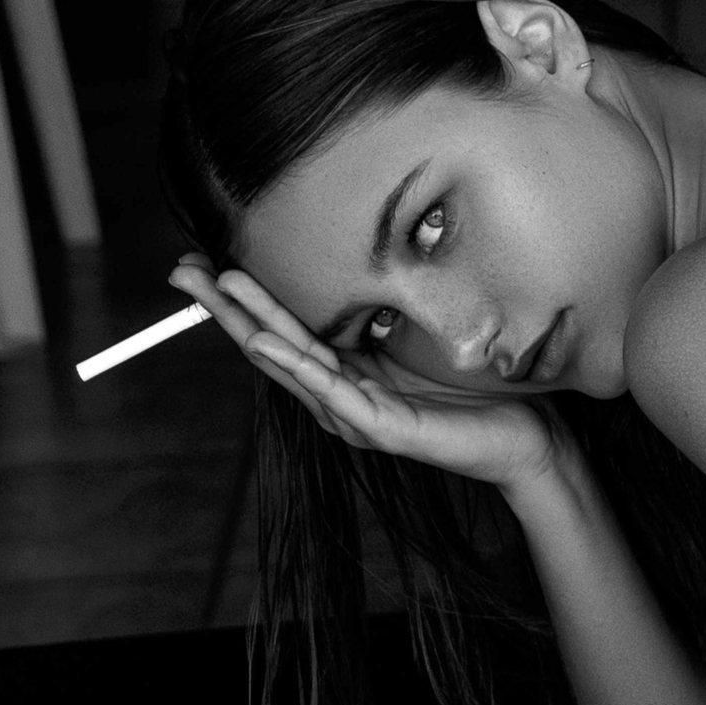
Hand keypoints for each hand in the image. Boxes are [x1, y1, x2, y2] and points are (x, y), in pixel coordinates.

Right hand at [167, 256, 569, 491]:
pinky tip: (267, 340)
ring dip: (252, 323)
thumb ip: (386, 316)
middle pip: (269, 343)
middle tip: (181, 270)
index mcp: (344, 376)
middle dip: (224, 306)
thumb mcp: (423, 343)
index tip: (199, 263)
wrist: (524, 441)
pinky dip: (296, 364)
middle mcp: (340, 398)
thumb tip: (365, 264)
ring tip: (217, 290)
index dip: (237, 299)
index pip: (279, 328)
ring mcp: (357, 416)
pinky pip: (332, 390)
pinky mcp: (383, 429)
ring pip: (292, 362)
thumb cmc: (477, 394)